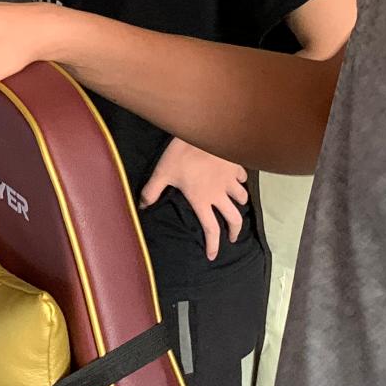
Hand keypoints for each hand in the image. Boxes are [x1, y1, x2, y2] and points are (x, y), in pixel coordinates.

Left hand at [141, 138, 247, 260]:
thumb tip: (142, 207)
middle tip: (233, 237)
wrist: (202, 131)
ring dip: (239, 204)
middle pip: (234, 219)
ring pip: (242, 198)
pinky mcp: (235, 165)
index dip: (213, 245)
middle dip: (235, 231)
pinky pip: (243, 178)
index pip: (211, 229)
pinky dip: (241, 181)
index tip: (212, 255)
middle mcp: (220, 194)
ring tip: (235, 206)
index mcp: (202, 200)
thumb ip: (152, 191)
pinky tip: (236, 179)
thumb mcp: (162, 172)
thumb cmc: (181, 153)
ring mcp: (230, 180)